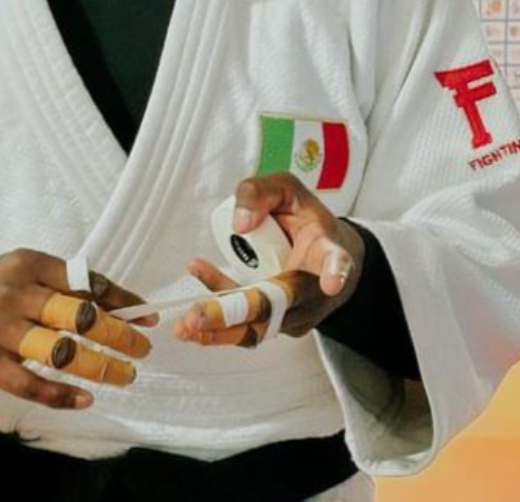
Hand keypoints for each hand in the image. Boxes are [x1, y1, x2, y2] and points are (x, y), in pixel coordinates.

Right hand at [0, 249, 152, 409]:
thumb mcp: (26, 273)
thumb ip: (66, 284)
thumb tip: (123, 305)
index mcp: (28, 264)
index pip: (85, 282)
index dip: (121, 301)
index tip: (147, 317)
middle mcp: (14, 294)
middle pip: (78, 316)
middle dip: (118, 334)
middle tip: (142, 349)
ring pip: (60, 352)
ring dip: (100, 366)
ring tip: (125, 375)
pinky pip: (30, 385)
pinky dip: (61, 395)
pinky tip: (86, 399)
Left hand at [173, 173, 364, 345]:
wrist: (325, 254)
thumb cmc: (306, 221)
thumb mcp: (285, 190)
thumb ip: (260, 193)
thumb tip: (239, 223)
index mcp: (325, 250)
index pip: (335, 260)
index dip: (334, 270)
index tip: (330, 281)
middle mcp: (314, 289)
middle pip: (279, 306)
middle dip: (236, 313)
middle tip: (198, 315)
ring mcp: (297, 313)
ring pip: (258, 327)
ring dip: (219, 328)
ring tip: (184, 325)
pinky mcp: (278, 324)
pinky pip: (246, 326)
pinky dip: (217, 322)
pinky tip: (189, 316)